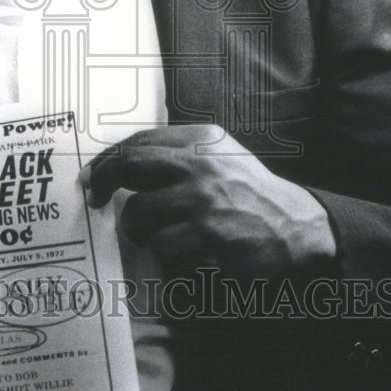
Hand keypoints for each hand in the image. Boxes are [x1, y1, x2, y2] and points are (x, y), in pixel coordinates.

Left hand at [79, 124, 335, 279]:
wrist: (297, 226)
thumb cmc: (248, 193)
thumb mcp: (220, 156)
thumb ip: (178, 153)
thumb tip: (121, 162)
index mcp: (202, 139)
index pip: (139, 141)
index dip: (108, 158)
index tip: (93, 175)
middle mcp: (202, 164)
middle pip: (130, 166)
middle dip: (104, 183)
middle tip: (97, 199)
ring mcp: (206, 200)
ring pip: (139, 212)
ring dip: (135, 228)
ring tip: (147, 233)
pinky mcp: (211, 235)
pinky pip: (163, 245)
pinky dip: (162, 251)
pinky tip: (177, 249)